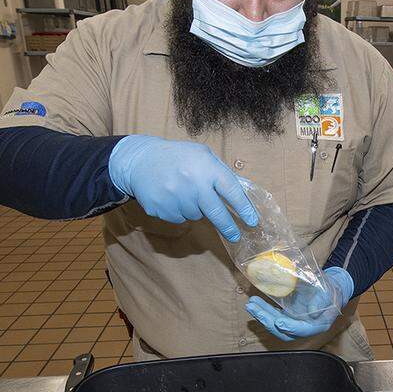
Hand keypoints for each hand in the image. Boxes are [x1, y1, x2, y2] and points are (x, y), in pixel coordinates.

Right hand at [108, 135, 257, 240]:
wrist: (140, 161)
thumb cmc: (178, 157)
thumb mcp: (202, 155)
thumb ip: (220, 173)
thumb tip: (240, 197)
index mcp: (206, 167)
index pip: (232, 191)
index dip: (244, 208)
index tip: (252, 221)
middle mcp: (192, 183)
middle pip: (216, 213)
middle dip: (228, 227)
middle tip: (235, 236)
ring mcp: (175, 197)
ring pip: (196, 216)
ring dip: (196, 209)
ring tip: (185, 192)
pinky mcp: (161, 209)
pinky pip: (180, 219)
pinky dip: (180, 211)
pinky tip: (172, 197)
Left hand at [246, 267, 353, 340]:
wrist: (331, 290)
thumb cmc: (331, 291)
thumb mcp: (330, 293)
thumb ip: (321, 302)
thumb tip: (312, 313)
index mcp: (318, 325)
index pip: (302, 330)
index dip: (290, 327)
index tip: (278, 321)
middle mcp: (304, 327)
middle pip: (283, 330)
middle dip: (267, 320)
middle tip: (254, 308)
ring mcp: (295, 323)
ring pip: (276, 324)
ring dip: (262, 315)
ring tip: (251, 304)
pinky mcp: (289, 317)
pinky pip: (274, 316)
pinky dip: (264, 310)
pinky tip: (255, 303)